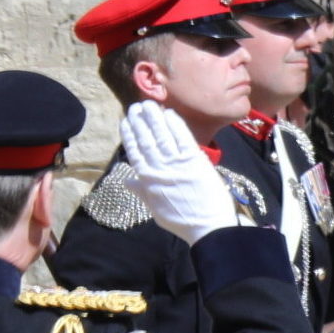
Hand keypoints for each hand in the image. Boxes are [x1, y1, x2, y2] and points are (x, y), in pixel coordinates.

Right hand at [120, 103, 238, 243]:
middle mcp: (159, 168)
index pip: (134, 152)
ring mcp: (177, 163)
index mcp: (147, 180)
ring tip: (149, 104)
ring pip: (162, 135)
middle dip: (140, 122)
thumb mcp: (155, 208)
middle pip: (146, 140)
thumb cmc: (181, 221)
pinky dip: (175, 124)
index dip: (129, 134)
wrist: (208, 228)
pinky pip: (183, 138)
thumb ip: (141, 191)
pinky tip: (169, 113)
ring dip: (154, 118)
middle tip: (136, 106)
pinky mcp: (195, 161)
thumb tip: (126, 179)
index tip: (125, 121)